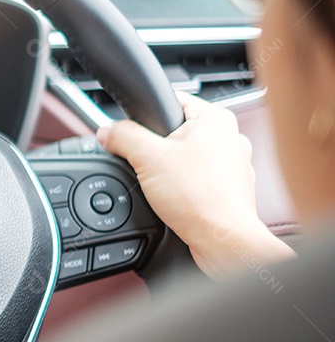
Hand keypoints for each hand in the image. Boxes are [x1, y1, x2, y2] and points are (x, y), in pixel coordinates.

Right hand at [97, 93, 290, 279]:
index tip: (135, 134)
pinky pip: (199, 178)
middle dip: (158, 148)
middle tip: (150, 166)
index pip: (172, 101)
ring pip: (189, 157)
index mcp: (216, 118)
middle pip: (177, 132)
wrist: (222, 240)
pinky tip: (179, 198)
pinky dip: (187, 187)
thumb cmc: (200, 200)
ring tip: (167, 186)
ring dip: (172, 169)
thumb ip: (122, 137)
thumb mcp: (146, 159)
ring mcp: (235, 163)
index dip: (147, 118)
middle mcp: (231, 136)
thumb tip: (107, 131)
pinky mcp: (231, 187)